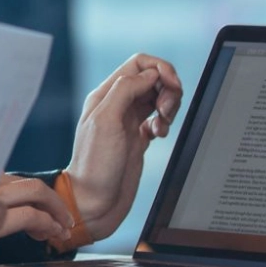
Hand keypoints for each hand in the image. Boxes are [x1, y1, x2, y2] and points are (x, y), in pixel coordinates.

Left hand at [67, 53, 183, 240]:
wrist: (94, 202)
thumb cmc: (95, 167)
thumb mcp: (106, 122)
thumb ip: (126, 91)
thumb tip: (150, 74)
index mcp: (105, 96)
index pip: (138, 64)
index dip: (160, 69)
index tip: (172, 86)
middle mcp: (117, 106)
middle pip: (152, 78)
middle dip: (168, 89)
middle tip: (166, 111)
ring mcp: (128, 122)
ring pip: (158, 97)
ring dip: (169, 105)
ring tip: (162, 125)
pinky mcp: (137, 139)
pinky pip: (158, 119)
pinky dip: (165, 122)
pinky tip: (159, 134)